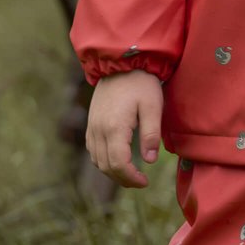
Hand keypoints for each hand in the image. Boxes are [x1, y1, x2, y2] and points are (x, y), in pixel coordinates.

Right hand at [86, 69, 163, 187]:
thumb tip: (149, 161)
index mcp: (114, 128)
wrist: (120, 62)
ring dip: (112, 172)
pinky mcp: (91, 122)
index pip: (118, 164)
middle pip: (106, 166)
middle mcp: (98, 130)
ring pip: (97, 161)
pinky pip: (92, 150)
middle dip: (123, 179)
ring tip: (131, 173)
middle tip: (140, 181)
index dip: (131, 178)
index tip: (145, 181)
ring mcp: (92, 127)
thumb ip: (151, 134)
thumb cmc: (141, 82)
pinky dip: (103, 160)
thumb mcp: (153, 105)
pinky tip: (117, 158)